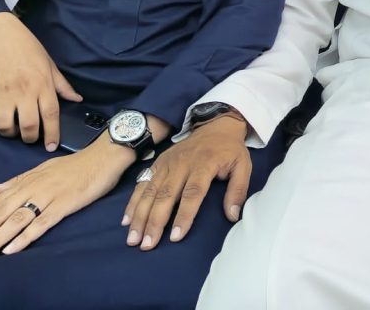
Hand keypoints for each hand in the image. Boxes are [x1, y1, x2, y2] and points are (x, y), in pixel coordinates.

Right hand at [0, 12, 82, 148]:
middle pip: (28, 125)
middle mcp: (25, 92)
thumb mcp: (50, 66)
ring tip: (13, 129)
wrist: (1, 36)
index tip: (51, 146)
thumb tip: (78, 99)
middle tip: (30, 138)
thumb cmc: (30, 50)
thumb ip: (63, 86)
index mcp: (43, 85)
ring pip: (5, 125)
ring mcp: (3, 93)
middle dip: (30, 138)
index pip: (51, 115)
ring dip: (9, 133)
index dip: (52, 134)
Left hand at [0, 131, 133, 258]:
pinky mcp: (65, 204)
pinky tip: (11, 249)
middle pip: (1, 213)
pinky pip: (42, 223)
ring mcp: (49, 196)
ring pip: (17, 220)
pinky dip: (25, 237)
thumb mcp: (43, 169)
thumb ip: (17, 181)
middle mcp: (34, 188)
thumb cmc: (76, 165)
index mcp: (27, 181)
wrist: (105, 156)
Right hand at [123, 112, 249, 250]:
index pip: (192, 193)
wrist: (215, 125)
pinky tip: (126, 220)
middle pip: (166, 195)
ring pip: (150, 192)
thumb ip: (238, 190)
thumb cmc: (229, 150)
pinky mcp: (158, 163)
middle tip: (147, 245)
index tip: (175, 237)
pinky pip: (142, 184)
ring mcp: (167, 164)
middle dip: (154, 222)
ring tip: (133, 239)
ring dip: (140, 216)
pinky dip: (133, 202)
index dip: (184, 215)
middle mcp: (181, 164)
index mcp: (204, 165)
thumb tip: (233, 216)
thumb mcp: (243, 165)